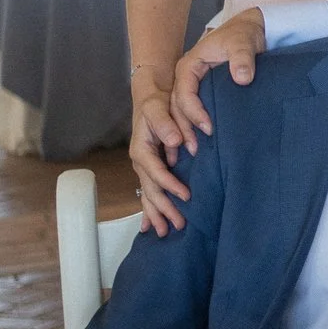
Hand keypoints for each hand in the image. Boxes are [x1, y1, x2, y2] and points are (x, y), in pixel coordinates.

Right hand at [128, 71, 193, 235]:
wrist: (151, 96)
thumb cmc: (156, 101)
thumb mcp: (157, 106)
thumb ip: (164, 123)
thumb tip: (174, 142)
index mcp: (141, 149)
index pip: (155, 172)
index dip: (170, 185)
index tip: (186, 196)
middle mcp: (141, 162)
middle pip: (151, 190)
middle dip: (164, 209)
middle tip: (179, 225)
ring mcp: (145, 167)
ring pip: (149, 195)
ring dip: (157, 214)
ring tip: (166, 232)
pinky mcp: (152, 167)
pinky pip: (150, 191)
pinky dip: (151, 209)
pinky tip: (152, 224)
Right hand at [168, 9, 264, 145]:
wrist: (248, 31)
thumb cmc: (243, 35)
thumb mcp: (243, 43)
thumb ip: (242, 58)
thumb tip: (242, 79)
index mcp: (189, 66)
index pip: (184, 92)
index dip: (194, 112)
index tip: (208, 128)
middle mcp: (186, 78)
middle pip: (177, 107)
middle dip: (184, 129)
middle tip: (195, 150)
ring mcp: (191, 86)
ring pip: (180, 113)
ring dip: (185, 132)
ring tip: (195, 154)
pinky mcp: (201, 93)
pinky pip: (191, 113)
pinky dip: (192, 129)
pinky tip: (199, 147)